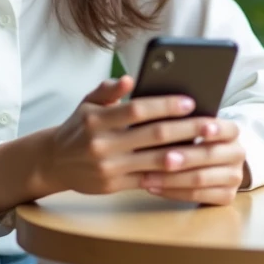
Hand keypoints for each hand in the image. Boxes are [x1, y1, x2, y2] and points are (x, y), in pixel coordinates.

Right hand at [36, 76, 232, 195]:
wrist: (53, 162)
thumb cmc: (77, 128)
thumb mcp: (86, 104)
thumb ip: (107, 90)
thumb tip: (129, 78)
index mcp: (97, 119)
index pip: (137, 109)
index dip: (165, 105)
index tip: (189, 102)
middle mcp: (102, 143)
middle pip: (153, 135)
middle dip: (186, 129)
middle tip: (210, 124)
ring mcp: (108, 167)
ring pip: (154, 160)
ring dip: (184, 154)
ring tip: (207, 148)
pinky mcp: (113, 185)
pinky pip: (147, 180)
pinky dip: (168, 174)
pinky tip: (188, 168)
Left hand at [139, 119, 248, 205]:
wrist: (215, 163)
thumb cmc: (194, 139)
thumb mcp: (194, 127)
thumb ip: (182, 122)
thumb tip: (156, 112)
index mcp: (232, 132)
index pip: (225, 129)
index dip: (213, 129)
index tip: (201, 129)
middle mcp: (237, 154)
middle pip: (209, 155)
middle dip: (184, 157)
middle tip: (162, 159)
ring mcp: (234, 177)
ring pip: (200, 179)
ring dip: (171, 179)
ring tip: (147, 177)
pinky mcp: (227, 197)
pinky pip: (196, 196)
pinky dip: (172, 192)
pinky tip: (153, 188)